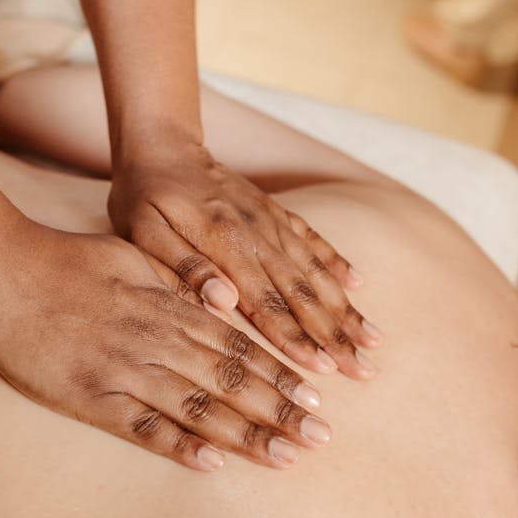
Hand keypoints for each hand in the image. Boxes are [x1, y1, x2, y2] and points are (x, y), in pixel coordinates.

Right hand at [0, 221, 330, 470]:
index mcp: (170, 307)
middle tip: (321, 437)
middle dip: (280, 410)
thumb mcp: (135, 256)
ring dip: (246, 433)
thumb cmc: (70, 261)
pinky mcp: (93, 400)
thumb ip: (181, 280)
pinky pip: (143, 427)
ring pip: (198, 407)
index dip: (280, 373)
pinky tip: (213, 463)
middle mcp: (157, 341)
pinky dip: (179, 445)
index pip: (239, 346)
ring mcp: (126, 373)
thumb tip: (225, 297)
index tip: (315, 396)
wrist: (4, 272)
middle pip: (231, 381)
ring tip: (285, 456)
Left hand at [108, 143, 381, 378]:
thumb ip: (185, 269)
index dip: (295, 338)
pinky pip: (312, 240)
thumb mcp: (145, 235)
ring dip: (345, 308)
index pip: (267, 302)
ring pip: (315, 272)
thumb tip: (224, 303)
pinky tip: (357, 285)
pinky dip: (336, 263)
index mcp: (226, 245)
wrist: (163, 145)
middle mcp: (258, 234)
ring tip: (372, 341)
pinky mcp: (275, 212)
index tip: (323, 369)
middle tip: (365, 371)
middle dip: (335, 335)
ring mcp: (271, 222)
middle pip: (303, 294)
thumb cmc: (145, 198)